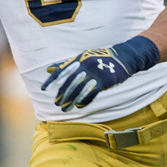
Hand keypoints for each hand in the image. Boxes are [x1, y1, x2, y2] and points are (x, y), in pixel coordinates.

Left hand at [41, 36, 158, 111]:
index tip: (43, 89)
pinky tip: (79, 106)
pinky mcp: (103, 80)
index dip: (51, 80)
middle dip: (62, 94)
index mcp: (78, 60)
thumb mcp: (82, 58)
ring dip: (71, 100)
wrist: (122, 57)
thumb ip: (65, 64)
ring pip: (79, 89)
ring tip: (65, 108)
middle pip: (70, 82)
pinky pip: (91, 93)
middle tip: (56, 103)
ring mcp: (94, 73)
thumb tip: (48, 69)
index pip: (61, 71)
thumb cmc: (100, 58)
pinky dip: (84, 100)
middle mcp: (84, 66)